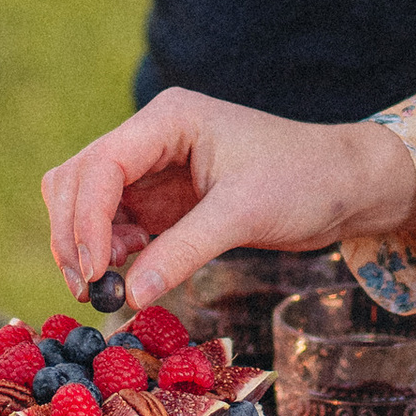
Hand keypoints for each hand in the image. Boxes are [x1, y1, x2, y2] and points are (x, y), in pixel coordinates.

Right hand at [42, 90, 415, 307]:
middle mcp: (150, 137)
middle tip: (89, 289)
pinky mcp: (159, 199)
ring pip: (84, 203)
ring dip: (84, 245)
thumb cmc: (303, 181)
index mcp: (167, 119)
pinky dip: (106, 253)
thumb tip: (128, 296)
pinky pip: (110, 224)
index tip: (93, 271)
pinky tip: (126, 278)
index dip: (85, 219)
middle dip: (73, 233)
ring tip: (107, 287)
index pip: (101, 165)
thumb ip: (183, 252)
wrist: (343, 185)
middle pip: (76, 180)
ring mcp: (151, 167)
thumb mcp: (243, 215)